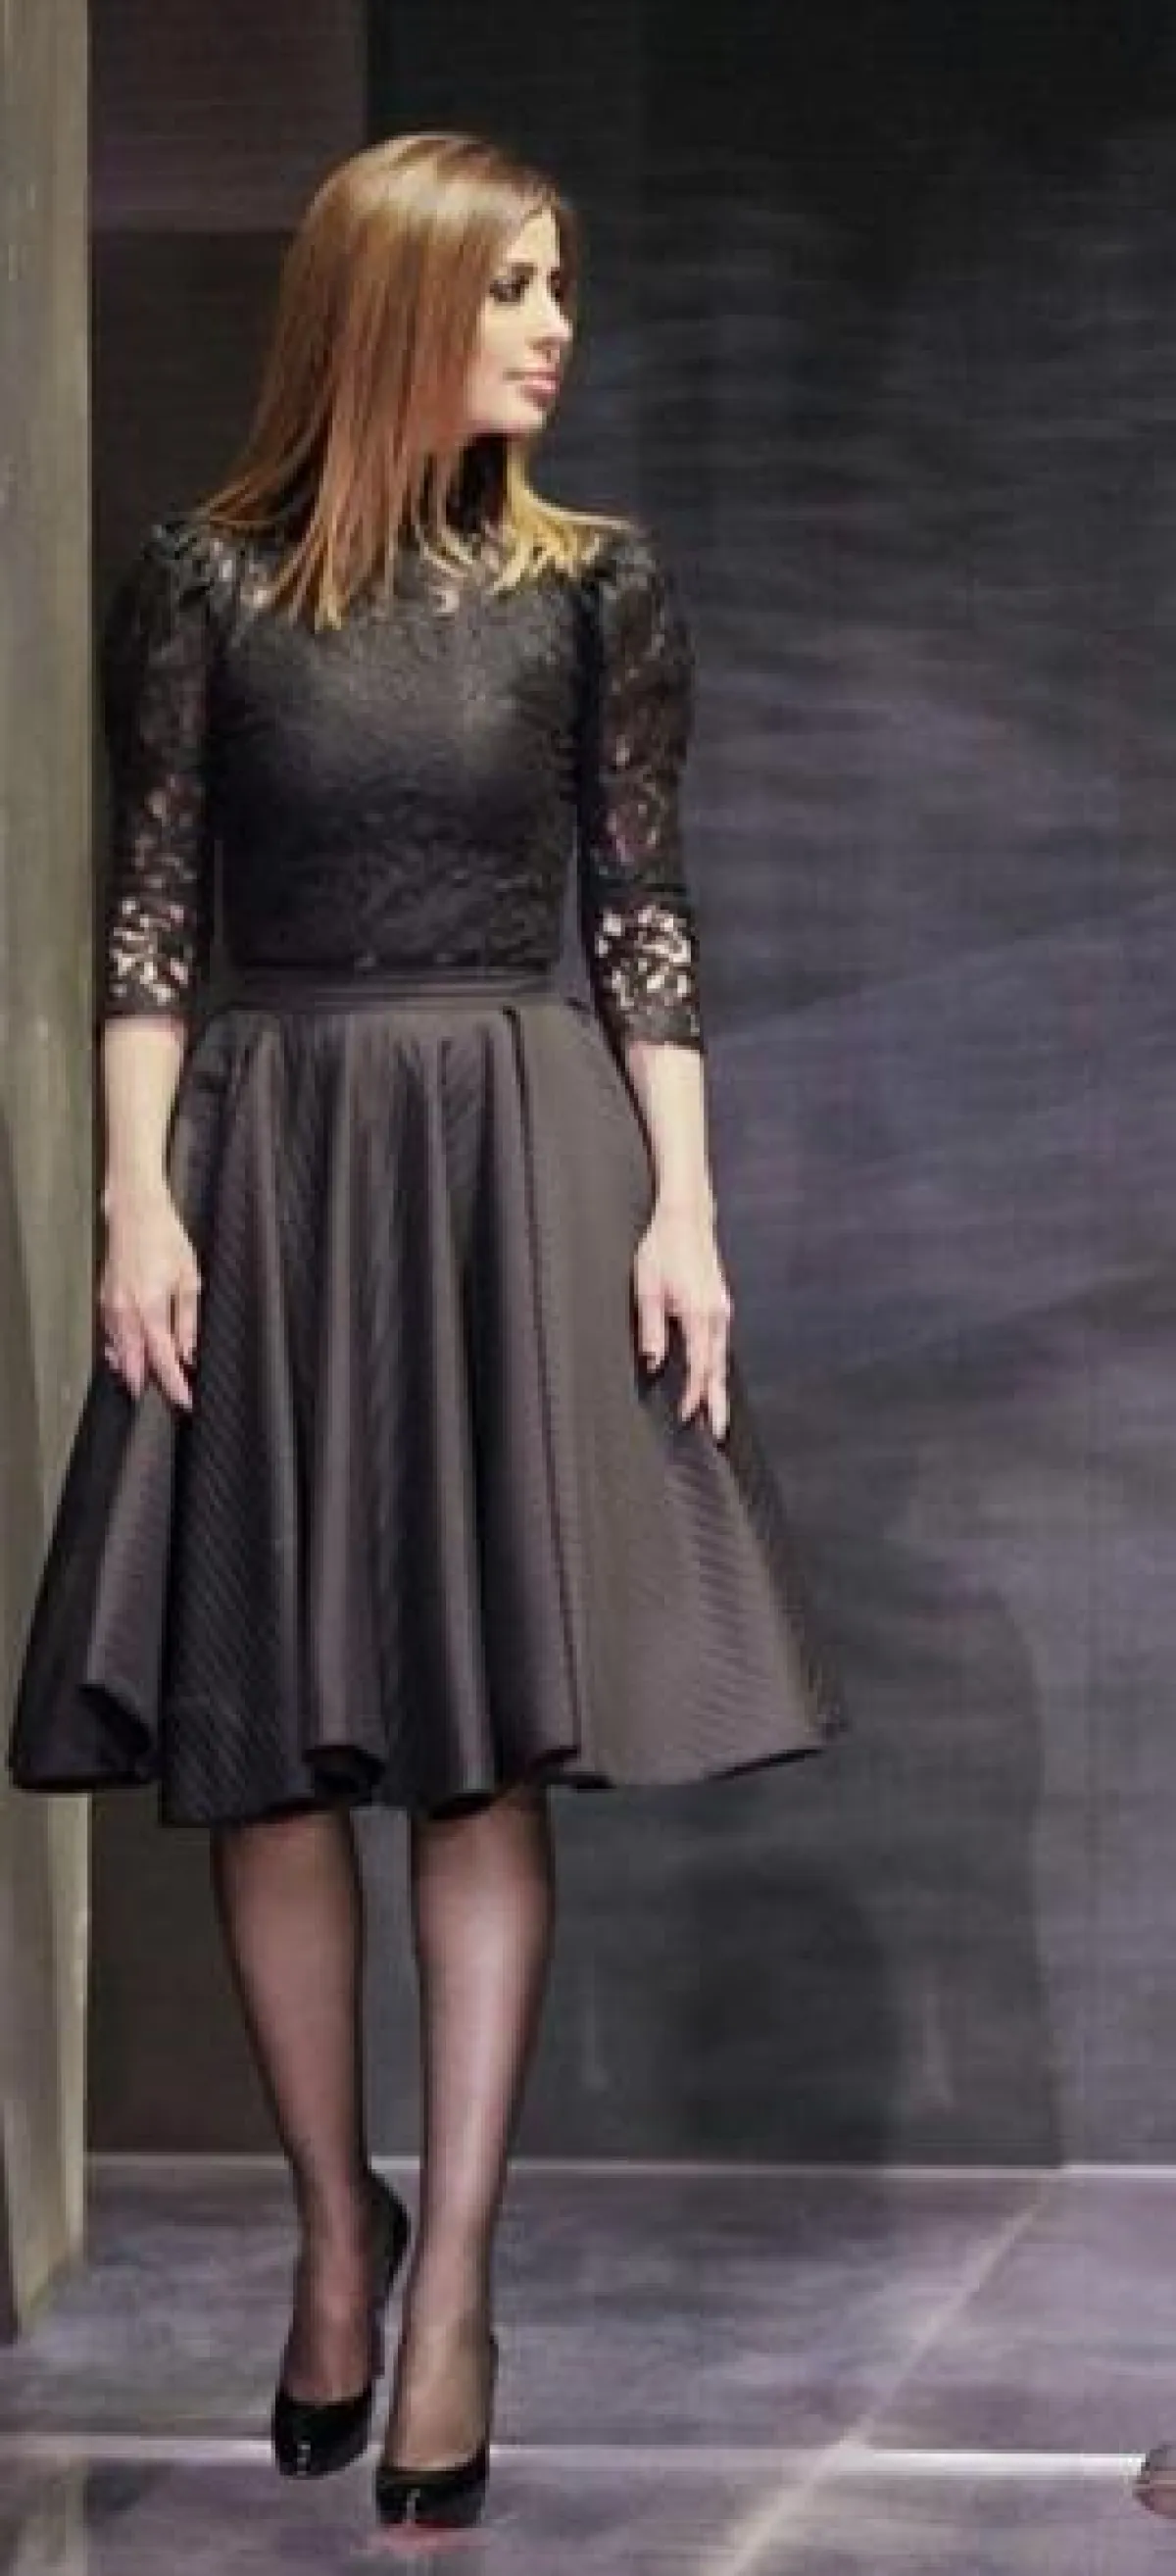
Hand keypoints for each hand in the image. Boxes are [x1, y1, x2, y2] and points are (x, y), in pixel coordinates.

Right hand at [98, 1183, 201, 1409]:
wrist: (133, 1210)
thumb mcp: (188, 1278)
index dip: (173, 1385)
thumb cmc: (165, 1237)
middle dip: (148, 1386)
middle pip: (133, 1365)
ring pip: (118, 1353)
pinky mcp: (103, 1300)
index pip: (161, 1360)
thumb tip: (187, 1352)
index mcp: (149, 1308)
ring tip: (149, 1387)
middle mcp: (124, 1313)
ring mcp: (109, 1307)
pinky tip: (130, 1358)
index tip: (184, 1403)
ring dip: (133, 1371)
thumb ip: (187, 1320)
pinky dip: (120, 1351)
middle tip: (166, 1402)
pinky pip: (110, 1336)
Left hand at [633, 1196, 731, 1440]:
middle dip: (717, 1402)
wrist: (686, 1218)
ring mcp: (721, 1309)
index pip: (700, 1367)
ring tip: (716, 1412)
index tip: (686, 1416)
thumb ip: (650, 1329)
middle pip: (718, 1369)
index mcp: (698, 1314)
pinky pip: (720, 1343)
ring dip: (718, 1386)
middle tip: (718, 1432)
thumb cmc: (662, 1248)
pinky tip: (712, 1376)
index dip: (694, 1395)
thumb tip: (653, 1364)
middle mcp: (716, 1315)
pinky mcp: (719, 1304)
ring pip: (722, 1357)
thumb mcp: (646, 1288)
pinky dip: (717, 1365)